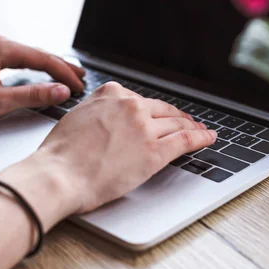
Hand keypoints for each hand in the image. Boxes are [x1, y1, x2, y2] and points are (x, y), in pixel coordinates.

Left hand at [0, 36, 84, 124]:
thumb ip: (33, 96)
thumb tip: (60, 91)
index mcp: (3, 48)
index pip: (45, 59)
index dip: (65, 74)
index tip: (79, 87)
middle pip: (39, 53)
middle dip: (61, 67)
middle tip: (81, 78)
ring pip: (28, 56)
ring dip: (48, 66)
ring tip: (65, 75)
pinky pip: (16, 59)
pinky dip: (33, 67)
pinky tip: (38, 73)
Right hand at [0, 82, 216, 229]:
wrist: (59, 174)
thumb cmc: (60, 154)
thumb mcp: (76, 117)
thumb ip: (96, 111)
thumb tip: (105, 117)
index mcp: (110, 94)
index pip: (139, 99)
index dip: (152, 109)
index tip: (157, 113)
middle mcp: (130, 106)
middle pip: (161, 110)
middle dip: (175, 117)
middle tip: (184, 121)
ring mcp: (145, 127)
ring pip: (176, 124)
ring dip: (191, 126)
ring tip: (199, 130)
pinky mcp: (155, 151)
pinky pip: (186, 140)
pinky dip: (201, 137)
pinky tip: (209, 137)